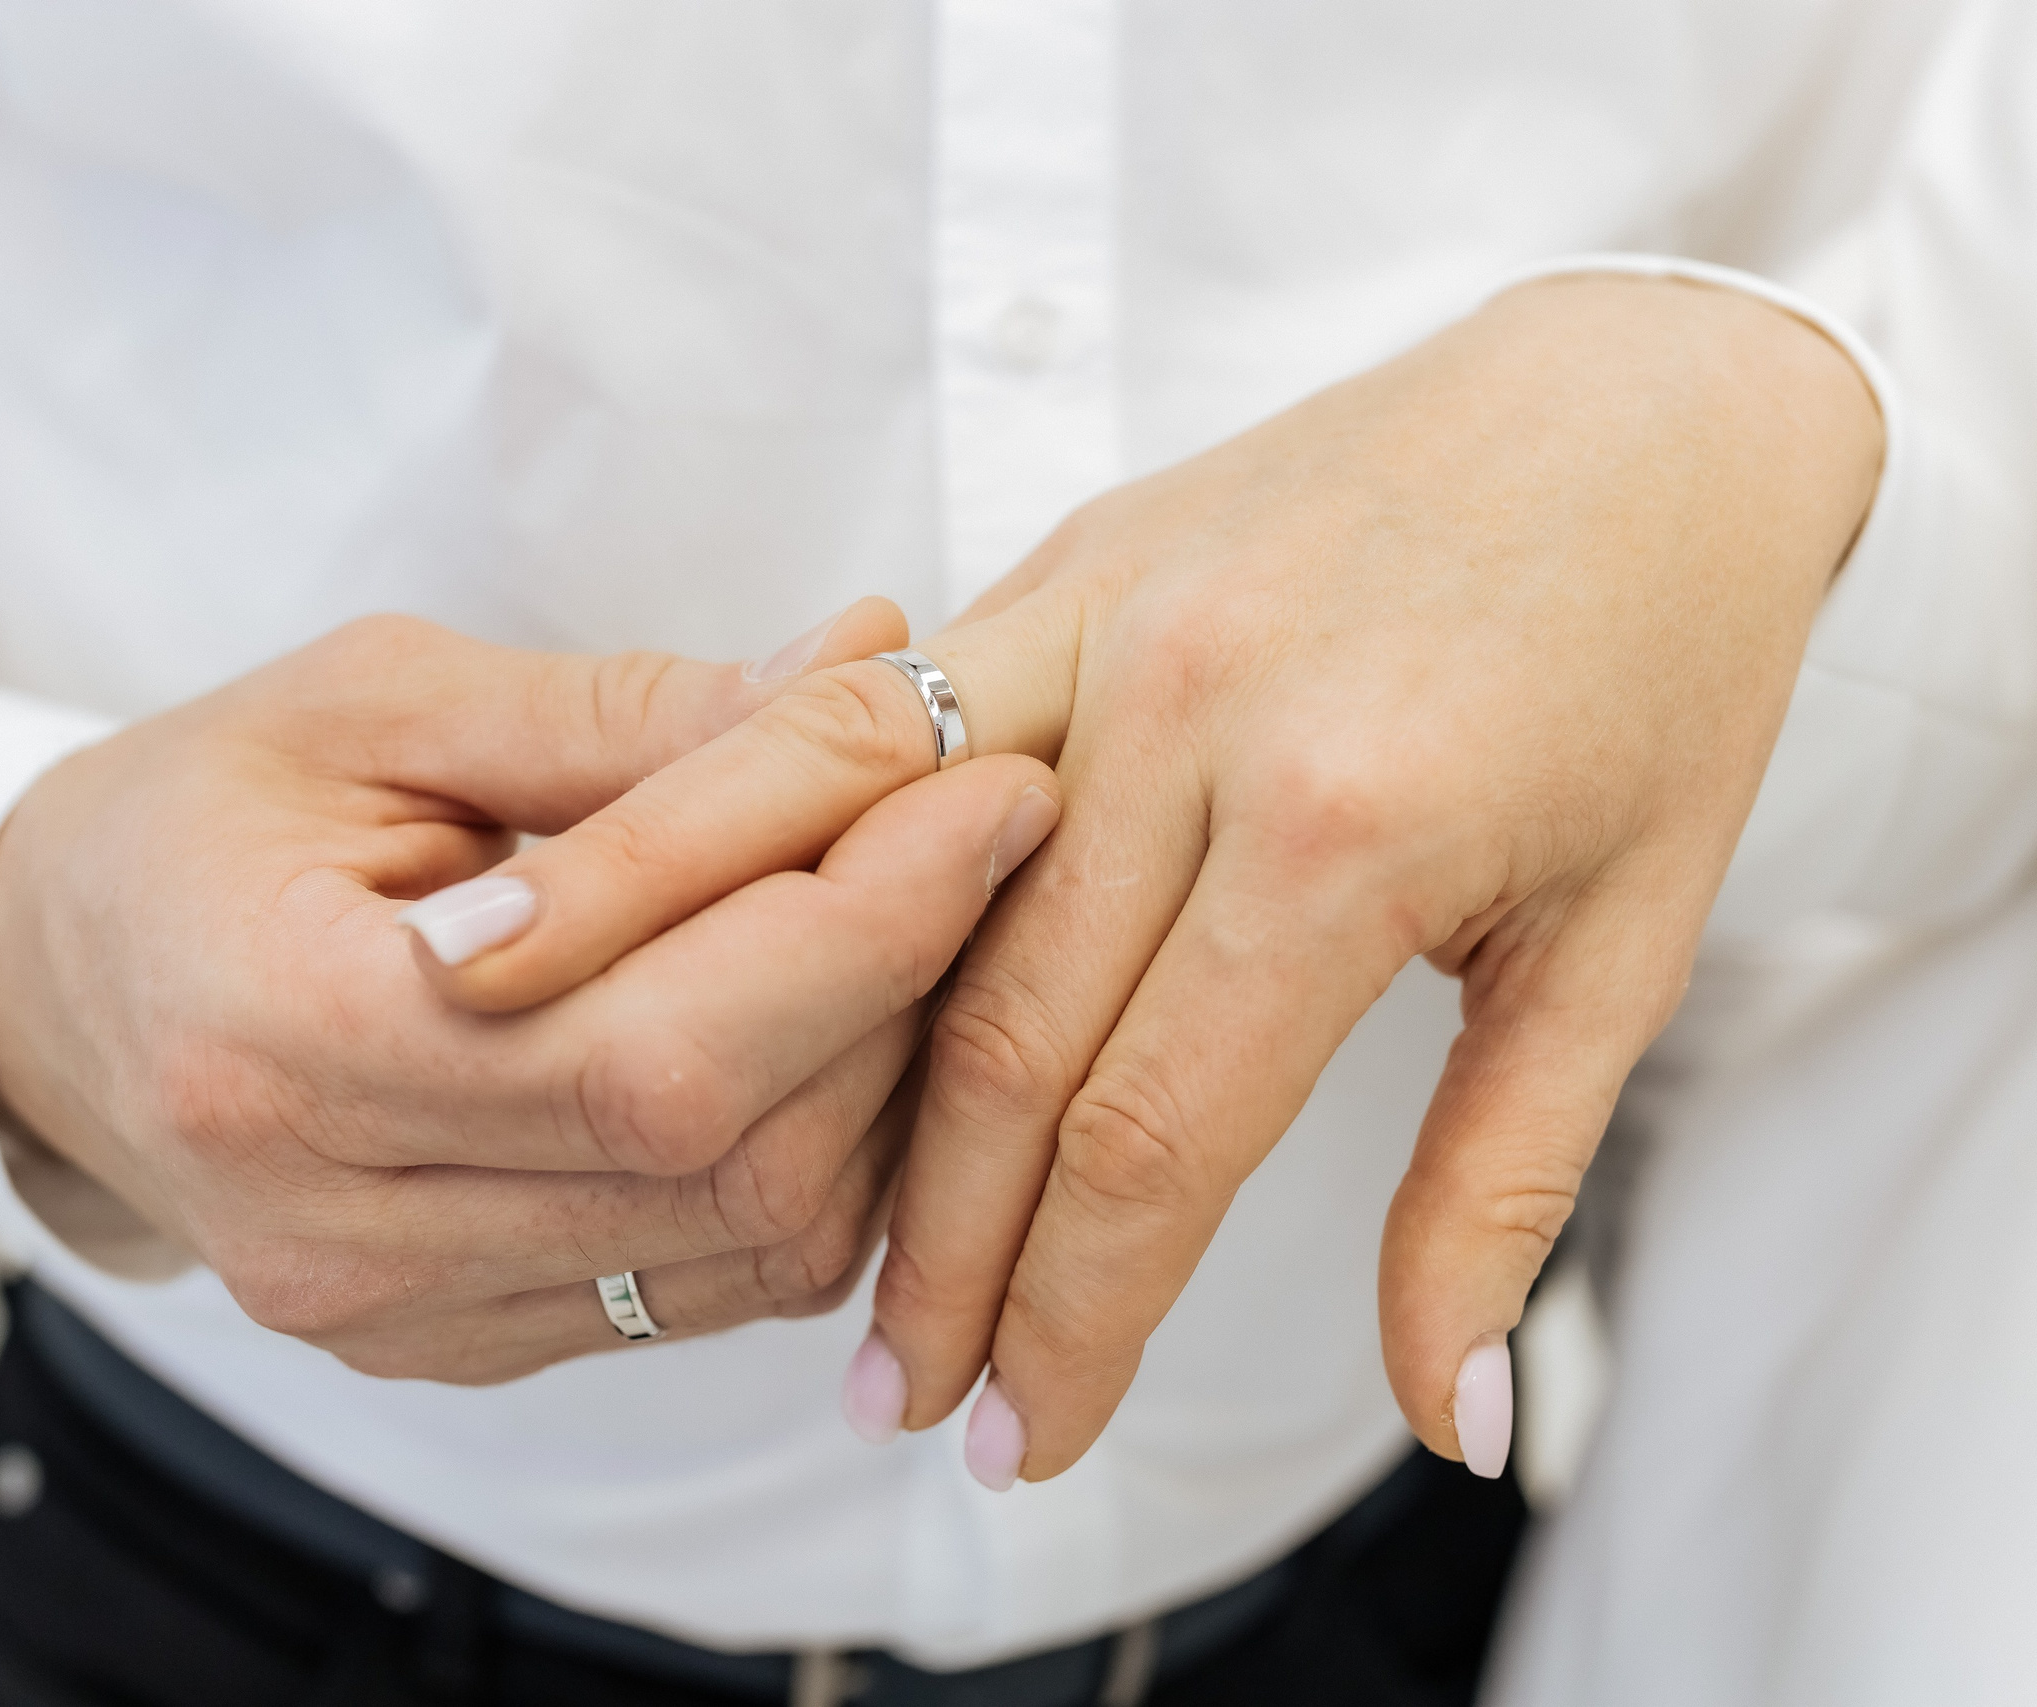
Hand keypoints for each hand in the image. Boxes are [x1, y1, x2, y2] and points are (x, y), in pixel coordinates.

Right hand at [0, 606, 1060, 1380]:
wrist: (49, 987)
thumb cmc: (203, 809)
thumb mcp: (377, 700)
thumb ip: (627, 712)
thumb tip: (872, 665)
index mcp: (285, 1043)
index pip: (650, 1045)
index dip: (859, 921)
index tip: (988, 781)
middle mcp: (340, 1230)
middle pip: (727, 1158)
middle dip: (903, 982)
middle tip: (986, 820)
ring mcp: (401, 1314)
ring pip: (752, 1243)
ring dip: (887, 1076)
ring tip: (921, 908)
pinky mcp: (459, 1345)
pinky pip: (714, 1282)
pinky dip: (820, 1155)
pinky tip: (834, 1023)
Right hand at [418, 275, 1880, 1471]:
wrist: (1637, 400)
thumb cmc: (1657, 670)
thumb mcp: (1623, 948)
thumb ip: (1502, 1191)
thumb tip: (1451, 1418)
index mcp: (1348, 823)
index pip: (1146, 1138)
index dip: (1069, 1320)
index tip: (1024, 1440)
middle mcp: (1193, 709)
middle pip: (995, 1046)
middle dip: (939, 1258)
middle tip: (901, 1401)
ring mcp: (1104, 615)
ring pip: (900, 900)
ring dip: (841, 1088)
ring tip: (810, 1241)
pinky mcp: (1055, 564)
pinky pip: (891, 752)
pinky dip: (830, 891)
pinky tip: (791, 1007)